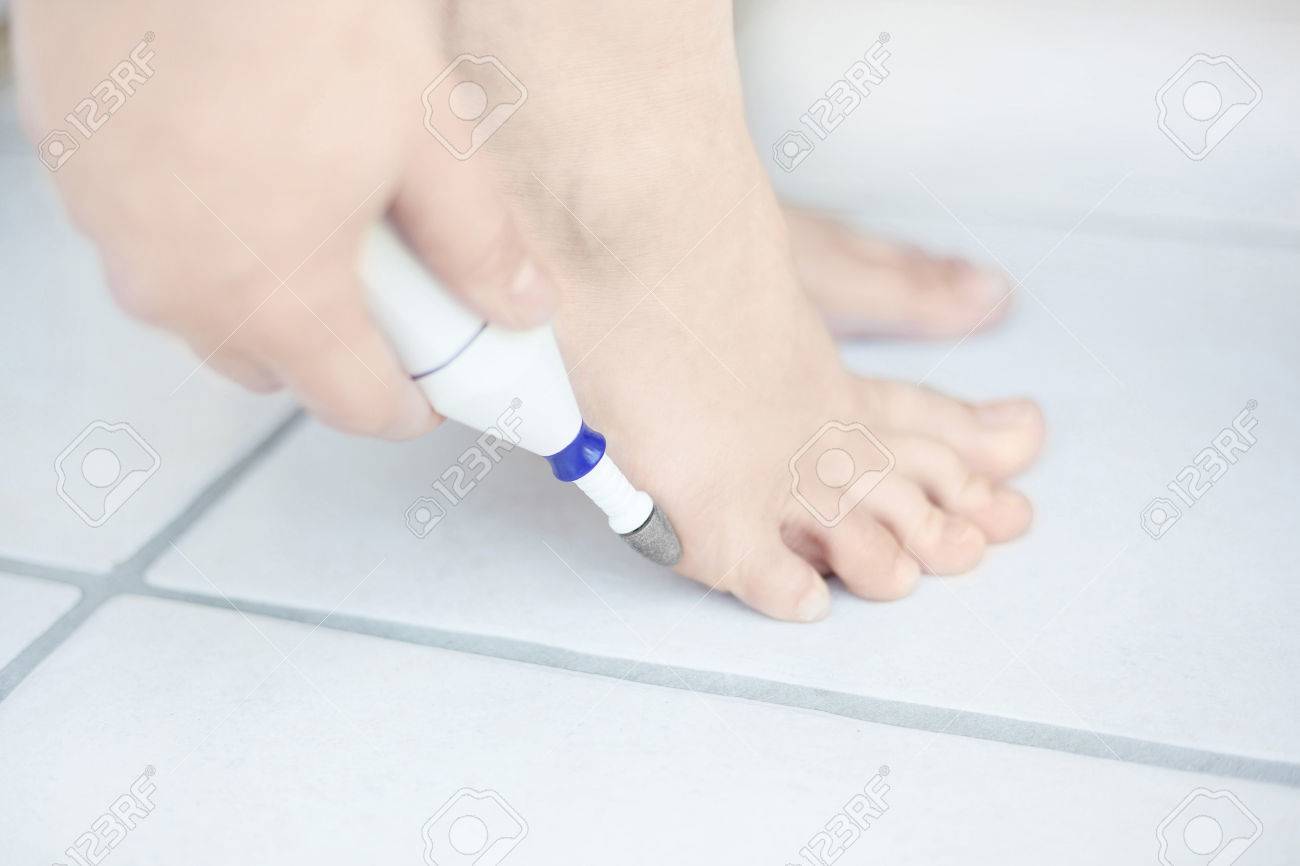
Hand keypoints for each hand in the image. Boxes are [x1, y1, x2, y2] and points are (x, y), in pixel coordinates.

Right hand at [11, 0, 557, 437]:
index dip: (409, 403)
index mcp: (274, 296)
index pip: (355, 405)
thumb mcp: (429, 131)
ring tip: (308, 190)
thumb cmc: (298, 9)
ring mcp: (107, 223)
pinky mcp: (66, 159)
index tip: (432, 390)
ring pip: (201, 298)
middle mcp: (173, 282)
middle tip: (384, 274)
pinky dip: (197, 214)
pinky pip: (144, 228)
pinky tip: (237, 147)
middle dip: (333, 339)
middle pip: (273, 362)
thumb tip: (519, 304)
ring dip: (258, 274)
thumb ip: (477, 242)